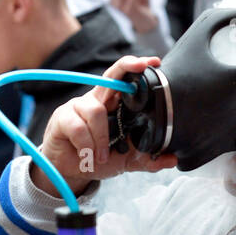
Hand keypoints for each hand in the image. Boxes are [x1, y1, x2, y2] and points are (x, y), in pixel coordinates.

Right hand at [32, 55, 177, 195]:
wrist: (70, 172)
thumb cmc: (98, 158)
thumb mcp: (127, 160)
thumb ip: (149, 159)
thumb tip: (173, 160)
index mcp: (113, 106)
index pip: (125, 80)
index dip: (137, 67)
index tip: (154, 62)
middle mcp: (97, 100)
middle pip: (111, 76)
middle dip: (127, 67)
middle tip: (142, 66)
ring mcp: (78, 106)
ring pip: (96, 111)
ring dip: (101, 138)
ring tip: (101, 156)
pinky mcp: (62, 117)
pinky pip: (79, 127)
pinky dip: (87, 145)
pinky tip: (87, 155)